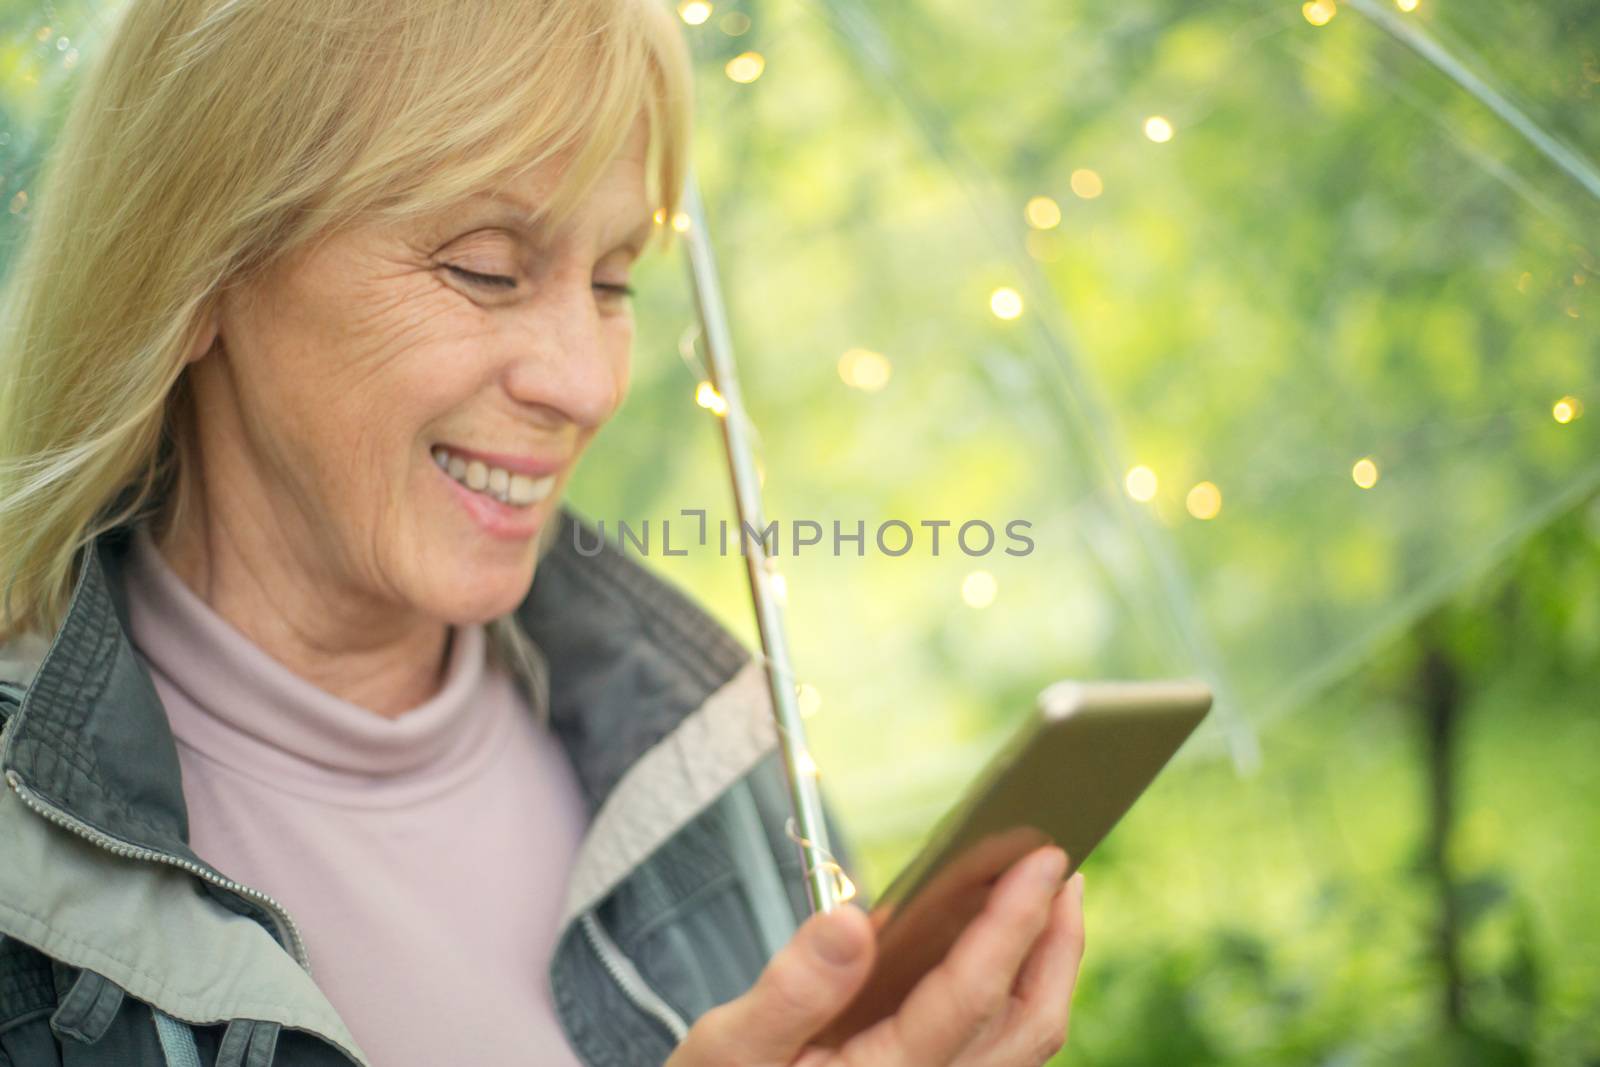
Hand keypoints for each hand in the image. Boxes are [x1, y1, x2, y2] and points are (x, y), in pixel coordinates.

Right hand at [665, 845, 1086, 1066]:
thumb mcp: (729, 1049)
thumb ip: (791, 991)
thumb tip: (850, 920)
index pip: (971, 995)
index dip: (1014, 921)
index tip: (1041, 858)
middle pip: (1027, 1024)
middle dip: (1055, 941)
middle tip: (1062, 866)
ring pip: (1025, 1044)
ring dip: (1049, 968)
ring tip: (1050, 899)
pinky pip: (1003, 1054)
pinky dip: (1021, 996)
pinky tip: (1007, 953)